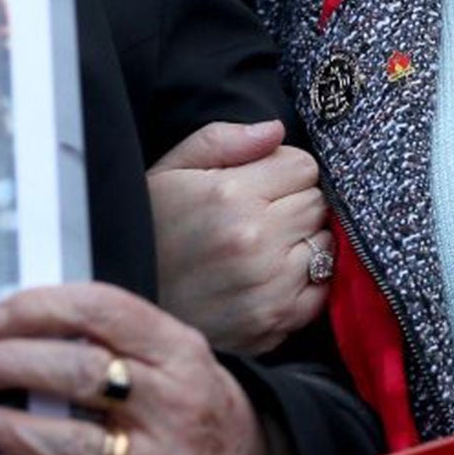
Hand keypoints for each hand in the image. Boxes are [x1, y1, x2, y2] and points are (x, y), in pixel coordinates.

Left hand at [0, 282, 278, 454]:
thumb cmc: (185, 396)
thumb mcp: (169, 349)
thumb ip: (109, 334)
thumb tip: (17, 326)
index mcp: (179, 350)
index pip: (101, 311)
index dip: (38, 309)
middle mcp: (174, 405)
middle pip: (78, 375)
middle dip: (11, 364)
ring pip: (69, 444)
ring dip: (8, 428)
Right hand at [148, 120, 331, 355]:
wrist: (127, 301)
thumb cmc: (150, 227)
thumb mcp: (172, 168)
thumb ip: (225, 139)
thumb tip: (276, 129)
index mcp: (232, 196)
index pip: (304, 166)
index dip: (283, 170)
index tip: (261, 183)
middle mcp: (255, 242)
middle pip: (316, 204)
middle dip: (294, 203)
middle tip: (260, 215)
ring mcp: (267, 288)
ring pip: (326, 246)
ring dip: (303, 242)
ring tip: (263, 247)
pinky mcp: (272, 324)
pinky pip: (321, 291)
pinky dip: (306, 282)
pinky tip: (271, 277)